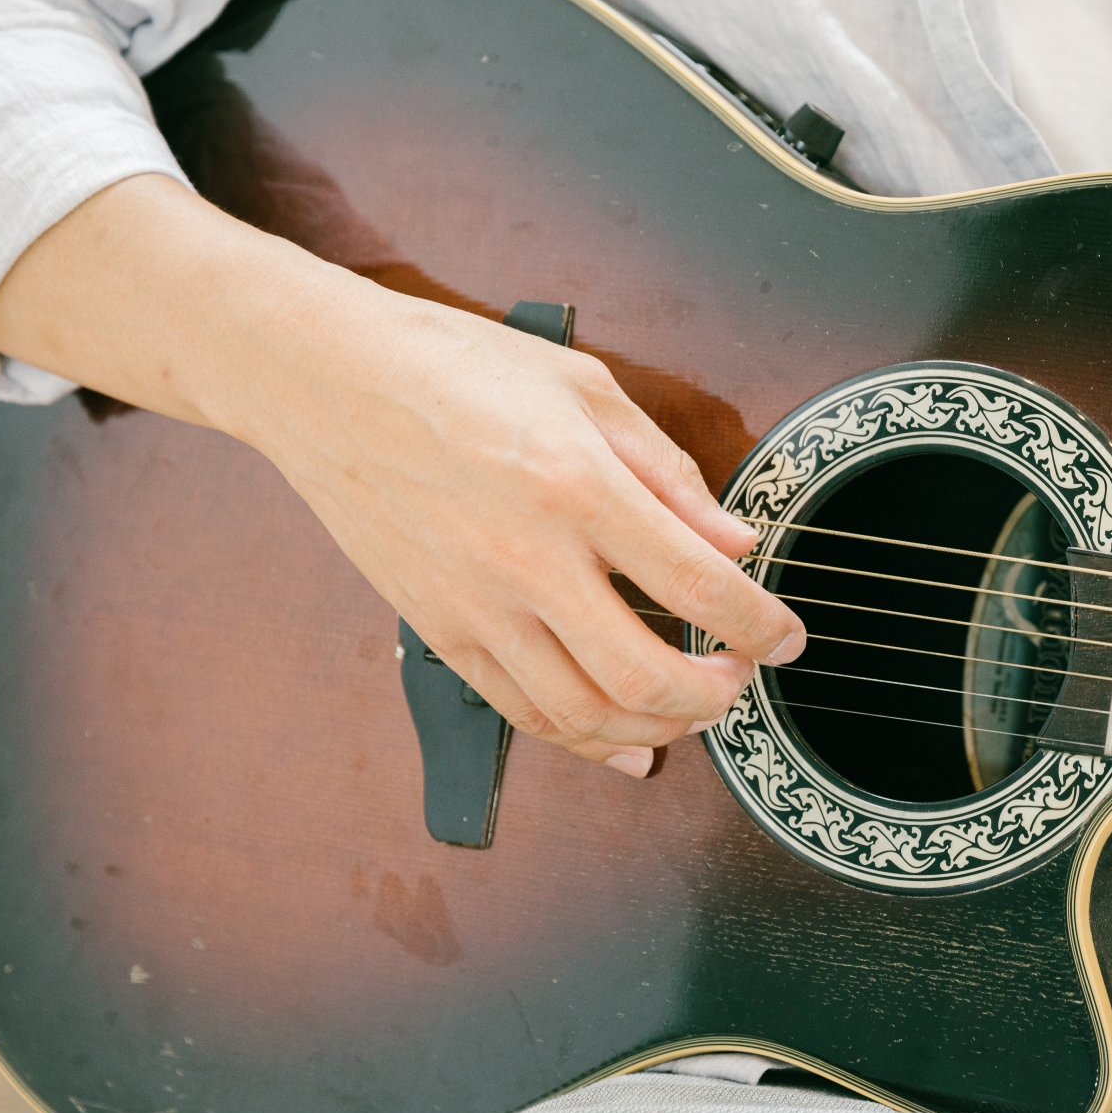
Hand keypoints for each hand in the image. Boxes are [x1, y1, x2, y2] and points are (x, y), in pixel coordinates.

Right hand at [0, 175, 803, 775]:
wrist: (321, 380)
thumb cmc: (455, 366)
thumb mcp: (585, 388)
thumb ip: (668, 474)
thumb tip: (735, 543)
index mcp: (576, 485)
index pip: (698, 585)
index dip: (762, 625)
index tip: (790, 637)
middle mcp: (527, 558)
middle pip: (647, 674)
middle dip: (718, 695)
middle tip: (744, 677)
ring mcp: (476, 604)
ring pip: (585, 713)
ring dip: (659, 729)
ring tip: (695, 709)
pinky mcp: (438, 630)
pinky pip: (523, 712)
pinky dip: (586, 742)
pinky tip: (628, 746)